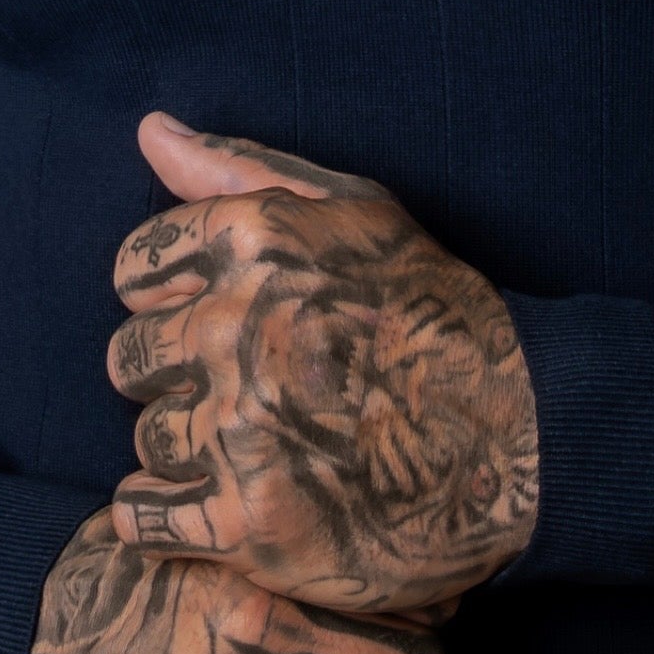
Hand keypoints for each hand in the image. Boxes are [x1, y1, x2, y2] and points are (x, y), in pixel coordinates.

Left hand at [103, 114, 539, 616]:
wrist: (524, 438)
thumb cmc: (432, 312)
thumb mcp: (355, 211)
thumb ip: (241, 170)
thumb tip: (149, 130)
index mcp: (255, 243)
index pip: (134, 270)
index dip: (177, 299)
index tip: (231, 321)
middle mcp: (238, 330)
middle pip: (130, 358)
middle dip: (181, 376)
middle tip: (259, 391)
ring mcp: (242, 431)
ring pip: (147, 439)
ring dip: (192, 450)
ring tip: (273, 449)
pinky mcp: (250, 523)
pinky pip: (142, 516)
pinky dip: (172, 518)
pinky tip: (232, 505)